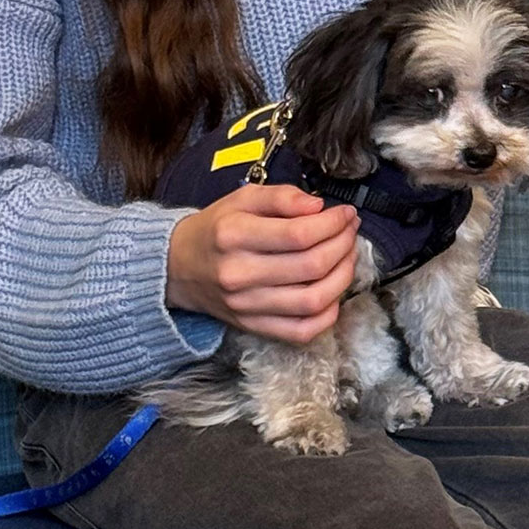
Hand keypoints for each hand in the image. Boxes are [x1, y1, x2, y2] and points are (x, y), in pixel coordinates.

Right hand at [165, 185, 358, 343]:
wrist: (177, 267)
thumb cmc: (217, 229)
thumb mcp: (243, 199)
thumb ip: (282, 196)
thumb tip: (319, 206)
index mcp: (234, 236)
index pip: (300, 234)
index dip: (334, 224)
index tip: (346, 214)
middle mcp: (239, 274)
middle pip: (312, 266)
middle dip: (344, 244)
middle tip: (351, 231)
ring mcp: (246, 306)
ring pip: (313, 300)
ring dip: (343, 277)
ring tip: (348, 256)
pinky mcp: (252, 327)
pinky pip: (301, 331)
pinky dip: (327, 315)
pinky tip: (334, 292)